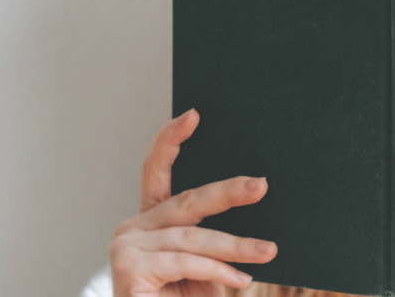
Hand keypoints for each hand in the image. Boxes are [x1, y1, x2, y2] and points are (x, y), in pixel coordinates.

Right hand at [109, 109, 277, 296]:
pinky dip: (217, 270)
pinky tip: (239, 279)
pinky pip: (186, 260)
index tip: (194, 115)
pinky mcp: (129, 267)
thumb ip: (216, 240)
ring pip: (194, 236)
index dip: (171, 140)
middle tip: (260, 185)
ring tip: (268, 252)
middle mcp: (133, 228)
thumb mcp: (208, 265)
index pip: (157, 171)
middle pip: (187, 201)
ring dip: (236, 246)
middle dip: (228, 191)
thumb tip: (254, 209)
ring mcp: (126, 246)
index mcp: (152, 221)